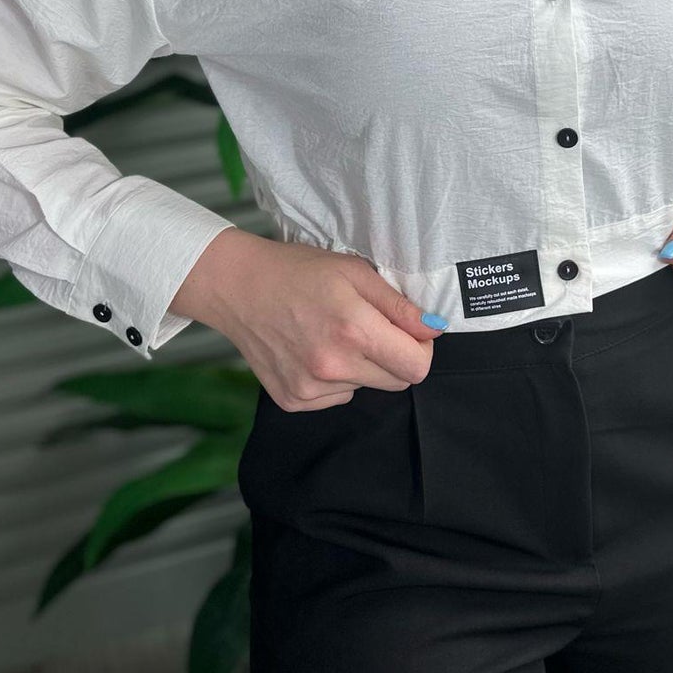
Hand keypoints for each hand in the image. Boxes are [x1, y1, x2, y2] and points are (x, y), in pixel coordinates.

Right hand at [178, 229, 445, 412]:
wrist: (238, 287)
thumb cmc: (299, 272)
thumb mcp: (355, 272)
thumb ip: (398, 305)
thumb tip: (435, 328)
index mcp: (353, 330)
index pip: (416, 367)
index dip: (421, 348)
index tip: (409, 331)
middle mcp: (333, 367)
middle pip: (396, 382)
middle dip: (393, 356)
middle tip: (369, 327)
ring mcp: (310, 389)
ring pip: (365, 387)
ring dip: (361, 366)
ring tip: (332, 333)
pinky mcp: (293, 401)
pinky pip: (337, 397)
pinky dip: (335, 379)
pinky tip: (313, 349)